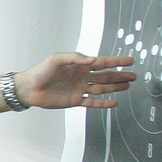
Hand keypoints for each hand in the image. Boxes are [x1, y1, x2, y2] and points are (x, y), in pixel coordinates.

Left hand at [18, 53, 134, 109]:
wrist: (29, 88)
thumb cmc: (40, 71)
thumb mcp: (56, 59)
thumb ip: (75, 58)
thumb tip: (93, 60)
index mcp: (79, 65)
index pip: (102, 62)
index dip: (116, 61)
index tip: (130, 61)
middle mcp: (82, 76)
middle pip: (105, 75)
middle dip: (120, 75)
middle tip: (133, 76)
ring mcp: (79, 89)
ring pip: (102, 88)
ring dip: (114, 87)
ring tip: (127, 86)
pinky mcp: (75, 100)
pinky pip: (92, 102)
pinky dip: (103, 103)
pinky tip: (113, 102)